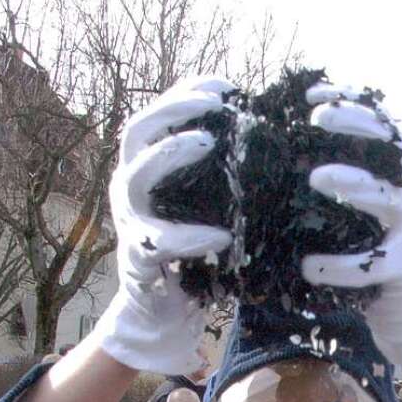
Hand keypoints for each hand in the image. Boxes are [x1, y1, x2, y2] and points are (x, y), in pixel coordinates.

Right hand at [94, 77, 235, 373]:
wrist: (163, 316)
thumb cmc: (194, 257)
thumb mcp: (207, 211)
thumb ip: (221, 181)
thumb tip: (270, 149)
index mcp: (147, 171)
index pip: (159, 116)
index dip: (189, 93)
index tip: (229, 86)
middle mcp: (130, 190)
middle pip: (137, 132)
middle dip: (175, 110)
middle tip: (216, 107)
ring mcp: (130, 224)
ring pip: (136, 178)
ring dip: (171, 154)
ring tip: (208, 143)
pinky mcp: (138, 260)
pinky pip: (162, 242)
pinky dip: (193, 237)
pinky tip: (222, 235)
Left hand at [300, 82, 401, 373]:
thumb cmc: (368, 251)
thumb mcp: (353, 212)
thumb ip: (333, 185)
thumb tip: (278, 161)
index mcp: (394, 173)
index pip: (379, 124)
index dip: (350, 103)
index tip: (313, 95)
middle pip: (390, 145)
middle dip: (354, 126)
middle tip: (315, 121)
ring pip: (386, 195)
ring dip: (352, 182)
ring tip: (315, 178)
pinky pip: (372, 263)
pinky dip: (339, 265)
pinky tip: (309, 266)